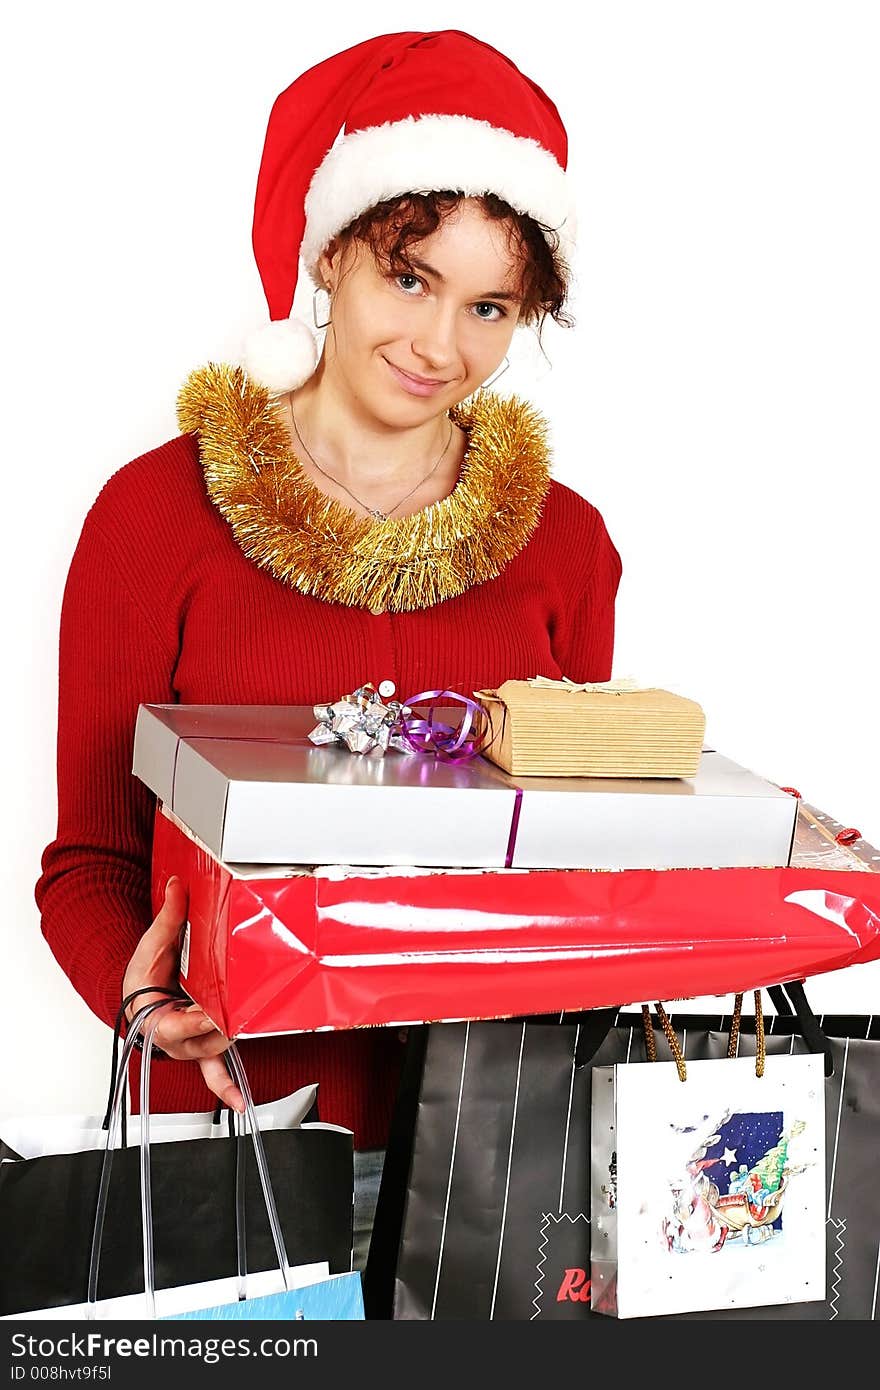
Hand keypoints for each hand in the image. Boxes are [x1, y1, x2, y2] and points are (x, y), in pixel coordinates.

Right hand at [122, 875, 244, 1111]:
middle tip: (241, 1017)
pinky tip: (240, 1102)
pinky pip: (213, 1073)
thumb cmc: (142, 977)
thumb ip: (168, 917)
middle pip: (203, 1042)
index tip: (215, 1012)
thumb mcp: (152, 944)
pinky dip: (225, 1088)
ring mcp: (189, 1047)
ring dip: (232, 1041)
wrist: (136, 995)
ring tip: (250, 1027)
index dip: (199, 1020)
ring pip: (214, 1054)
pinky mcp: (202, 1049)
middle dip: (223, 1029)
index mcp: (155, 1016)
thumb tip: (178, 885)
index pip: (179, 1024)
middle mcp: (174, 1038)